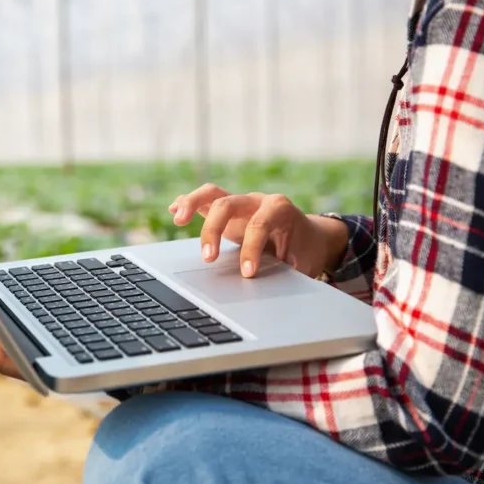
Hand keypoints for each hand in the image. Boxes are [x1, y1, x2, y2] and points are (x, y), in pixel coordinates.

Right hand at [168, 184, 348, 278]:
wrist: (310, 238)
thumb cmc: (304, 251)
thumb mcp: (301, 263)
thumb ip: (285, 272)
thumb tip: (266, 289)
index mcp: (280, 209)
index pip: (259, 224)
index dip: (251, 249)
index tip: (247, 273)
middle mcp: (257, 201)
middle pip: (228, 204)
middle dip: (214, 230)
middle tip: (207, 259)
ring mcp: (240, 203)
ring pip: (212, 193)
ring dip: (192, 204)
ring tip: (178, 219)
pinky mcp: (226, 210)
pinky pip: (205, 200)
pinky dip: (188, 203)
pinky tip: (173, 211)